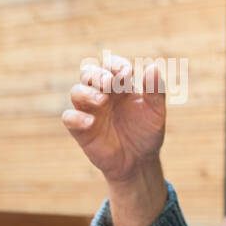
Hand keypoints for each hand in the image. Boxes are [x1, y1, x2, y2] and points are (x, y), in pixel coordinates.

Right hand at [63, 55, 165, 184]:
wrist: (139, 161)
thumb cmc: (146, 132)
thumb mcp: (156, 112)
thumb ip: (155, 90)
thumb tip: (153, 67)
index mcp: (120, 86)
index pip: (111, 66)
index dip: (116, 65)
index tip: (127, 73)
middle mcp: (101, 94)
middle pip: (88, 73)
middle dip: (97, 74)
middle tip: (110, 82)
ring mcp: (89, 110)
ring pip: (76, 91)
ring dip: (87, 93)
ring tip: (103, 101)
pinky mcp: (80, 128)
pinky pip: (69, 117)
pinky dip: (76, 117)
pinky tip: (90, 122)